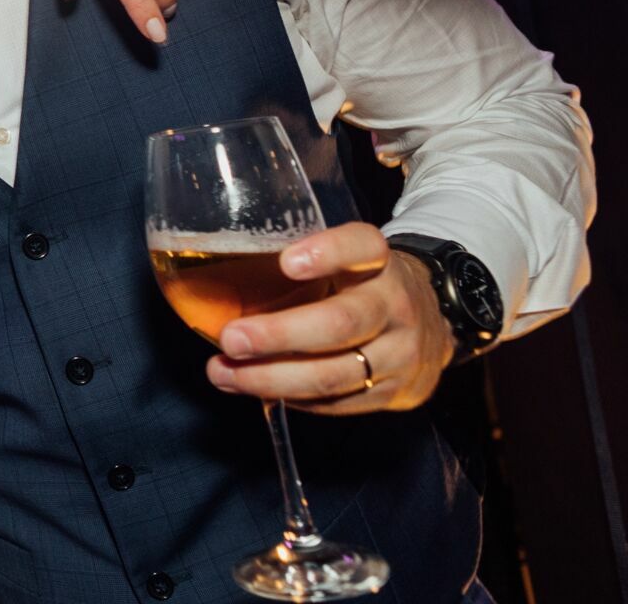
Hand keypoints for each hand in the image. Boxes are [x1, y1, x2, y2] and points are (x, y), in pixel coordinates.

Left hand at [207, 223, 456, 413]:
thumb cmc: (362, 284)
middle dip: (279, 335)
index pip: (362, 247)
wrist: (435, 320)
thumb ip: (297, 263)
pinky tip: (257, 390)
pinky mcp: (399, 392)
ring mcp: (403, 353)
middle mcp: (397, 304)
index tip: (287, 261)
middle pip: (341, 322)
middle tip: (230, 339)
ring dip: (272, 379)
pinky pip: (339, 403)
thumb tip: (213, 280)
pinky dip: (293, 399)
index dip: (328, 252)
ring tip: (224, 374)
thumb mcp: (344, 260)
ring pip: (336, 373)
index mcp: (380, 262)